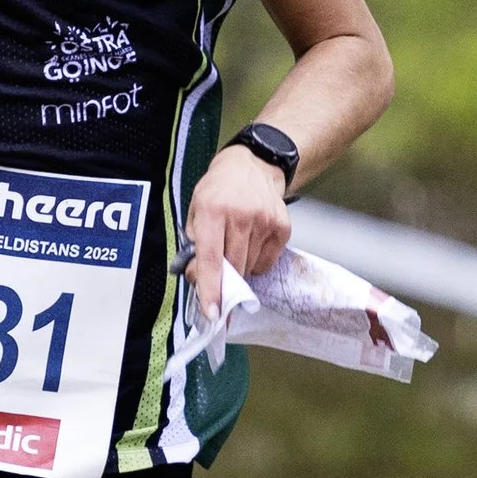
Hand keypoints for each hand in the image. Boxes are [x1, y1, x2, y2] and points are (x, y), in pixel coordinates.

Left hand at [182, 144, 290, 310]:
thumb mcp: (196, 209)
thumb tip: (197, 279)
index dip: (210, 288)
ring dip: (240, 268)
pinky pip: (266, 262)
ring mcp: (265, 222)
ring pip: (250, 268)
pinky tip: (251, 241)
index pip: (211, 258)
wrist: (254, 165)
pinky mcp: (283, 228)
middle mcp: (242, 216)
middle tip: (218, 275)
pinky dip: (256, 261)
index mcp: (213, 210)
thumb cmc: (219, 189)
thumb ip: (193, 244)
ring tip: (235, 244)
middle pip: (233, 268)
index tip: (212, 313)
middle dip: (224, 280)